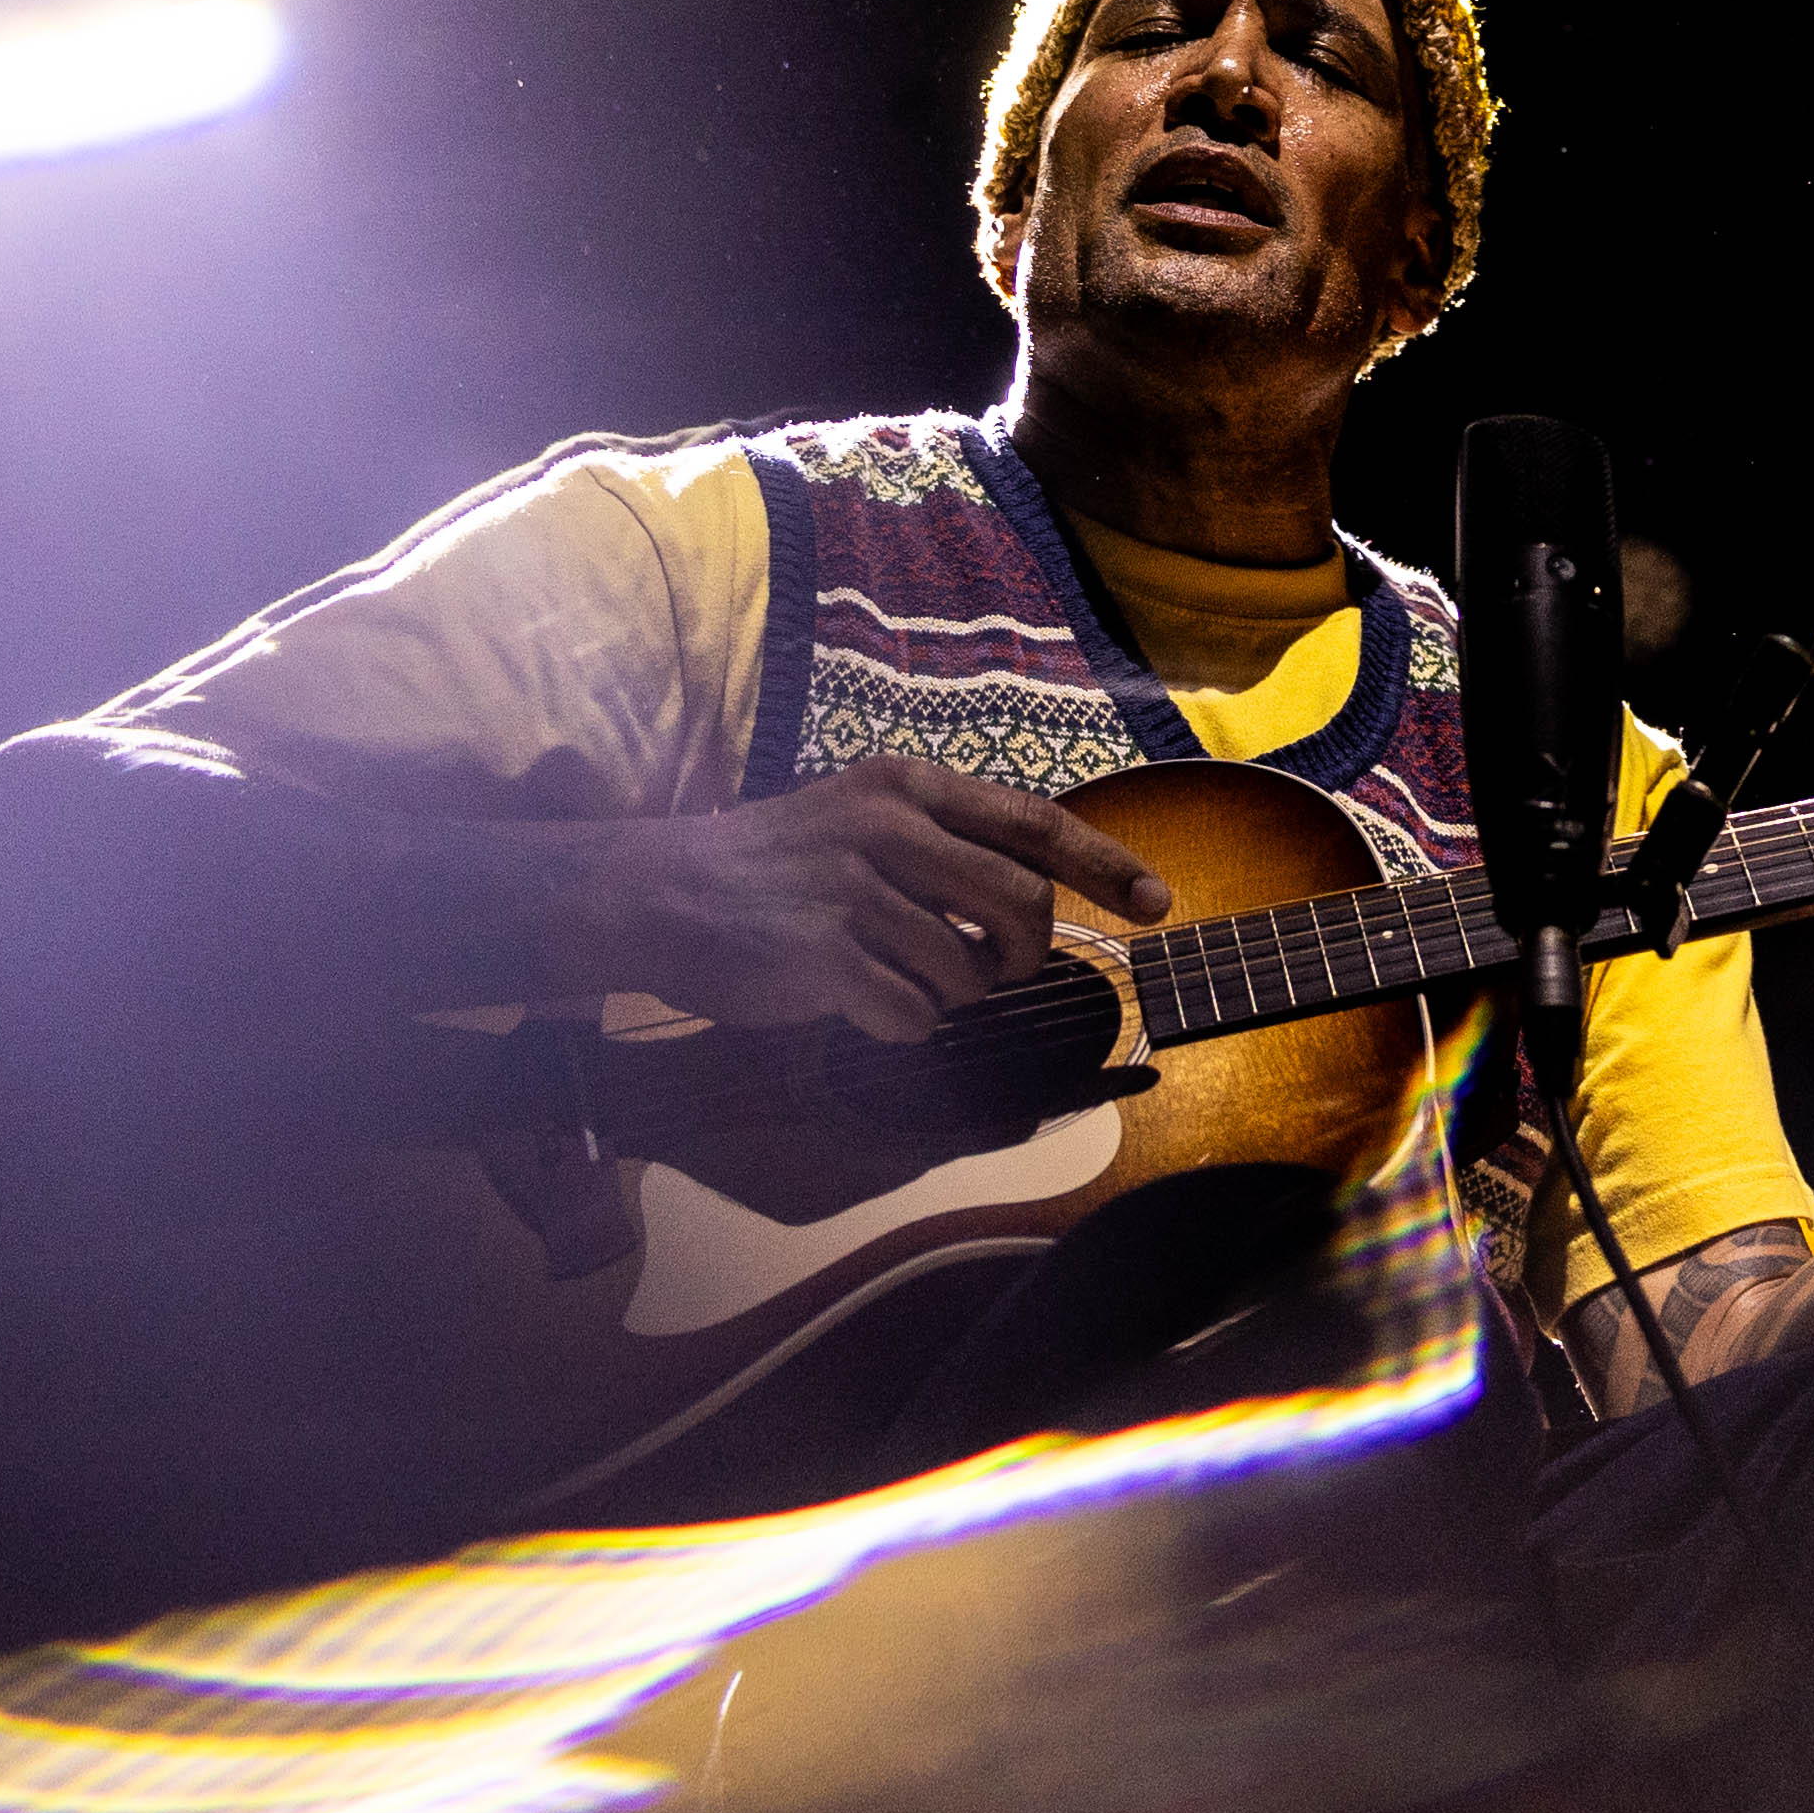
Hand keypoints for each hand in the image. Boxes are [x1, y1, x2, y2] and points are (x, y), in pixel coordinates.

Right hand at [557, 760, 1171, 1041]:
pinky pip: (913, 1014)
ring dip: (953, 993)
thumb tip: (1033, 901)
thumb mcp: (858, 819)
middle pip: (1022, 901)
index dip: (1108, 865)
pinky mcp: (824, 955)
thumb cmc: (772, 866)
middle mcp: (887, 828)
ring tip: (902, 978)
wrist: (654, 892)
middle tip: (996, 968)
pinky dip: (904, 1025)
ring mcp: (855, 892)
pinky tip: (861, 1003)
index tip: (1159, 906)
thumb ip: (942, 846)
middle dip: (1028, 951)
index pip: (1035, 821)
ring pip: (969, 968)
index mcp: (905, 787)